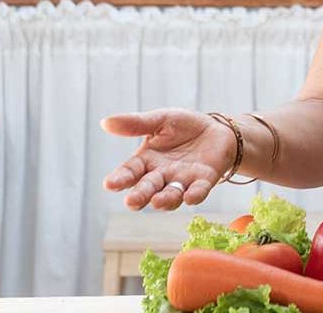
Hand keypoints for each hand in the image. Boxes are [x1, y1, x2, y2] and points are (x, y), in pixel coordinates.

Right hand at [101, 110, 235, 209]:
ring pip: (171, 195)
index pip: (130, 172)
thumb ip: (136, 124)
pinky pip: (199, 190)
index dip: (120, 179)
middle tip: (131, 202)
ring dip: (165, 200)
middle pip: (148, 188)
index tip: (109, 185)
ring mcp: (183, 181)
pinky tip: (189, 197)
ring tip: (157, 202)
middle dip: (140, 195)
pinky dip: (194, 195)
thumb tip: (105, 122)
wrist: (216, 129)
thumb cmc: (184, 126)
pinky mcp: (205, 181)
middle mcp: (162, 175)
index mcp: (147, 160)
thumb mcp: (160, 120)